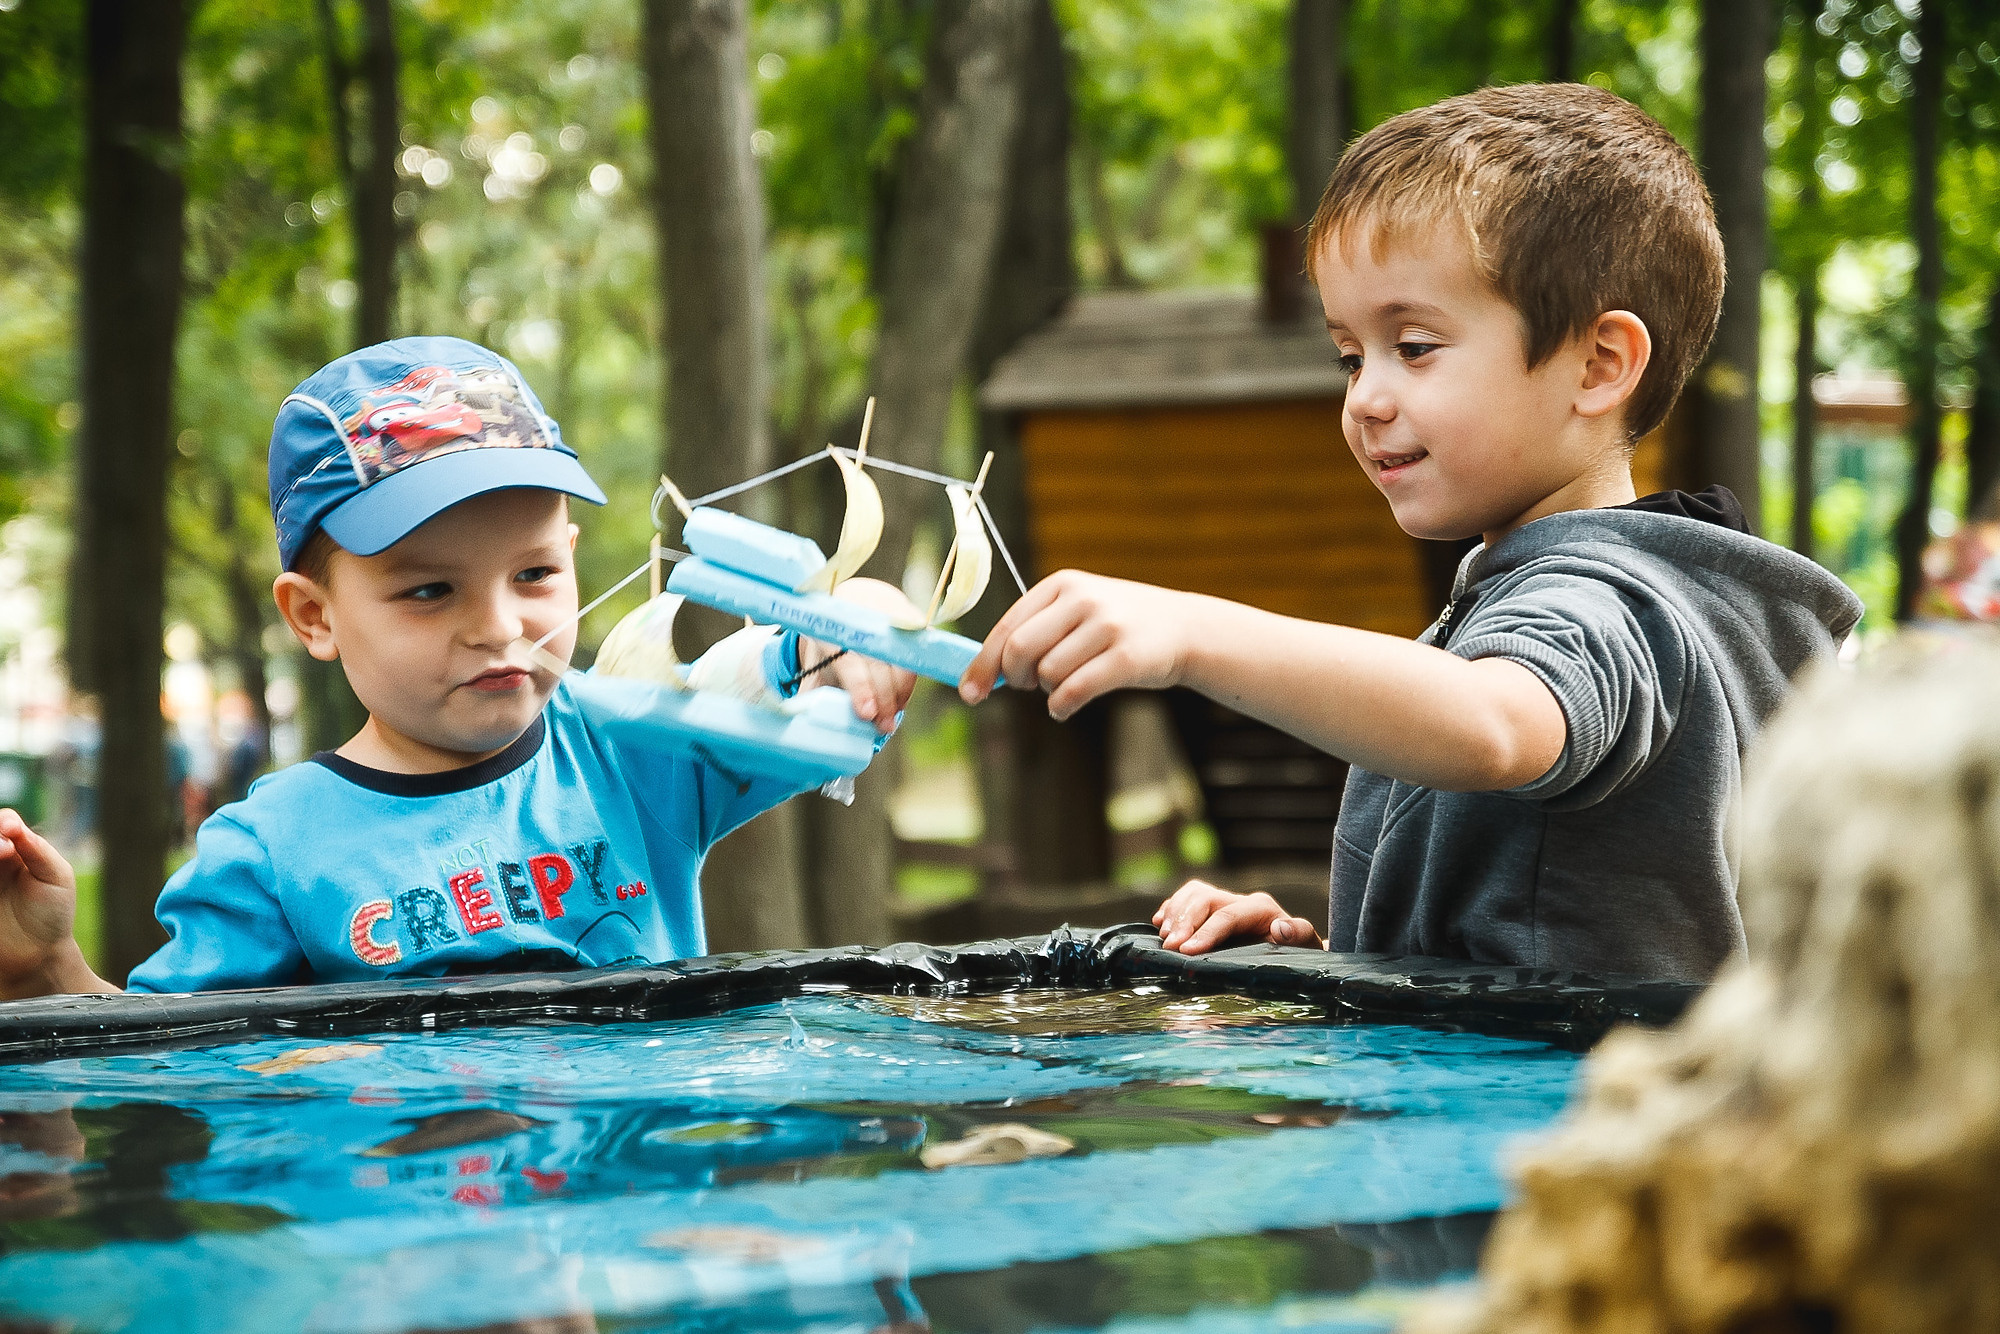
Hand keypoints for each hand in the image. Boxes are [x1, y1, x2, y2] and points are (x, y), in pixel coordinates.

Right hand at [0, 808, 95, 998]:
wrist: (37, 956)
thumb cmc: (52, 914)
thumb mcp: (56, 876)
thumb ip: (37, 848)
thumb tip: (12, 825)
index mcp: (17, 849)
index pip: (3, 822)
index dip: (3, 823)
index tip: (10, 835)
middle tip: (4, 850)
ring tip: (1, 857)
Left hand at [812, 578, 919, 732]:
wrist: (844, 609)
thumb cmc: (827, 646)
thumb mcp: (811, 663)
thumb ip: (809, 692)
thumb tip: (804, 722)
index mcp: (829, 627)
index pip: (848, 660)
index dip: (860, 688)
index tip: (868, 714)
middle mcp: (860, 615)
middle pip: (881, 663)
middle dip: (885, 700)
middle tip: (884, 726)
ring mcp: (888, 613)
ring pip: (903, 660)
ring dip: (901, 693)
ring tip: (891, 715)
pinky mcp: (908, 616)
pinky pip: (916, 652)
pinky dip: (910, 680)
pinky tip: (900, 697)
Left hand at [960, 571, 1199, 719]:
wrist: (1185, 628)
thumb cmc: (1119, 626)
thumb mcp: (1078, 610)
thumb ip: (1035, 631)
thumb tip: (982, 672)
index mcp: (1062, 585)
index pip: (1007, 627)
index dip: (983, 663)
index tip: (969, 692)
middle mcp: (1082, 599)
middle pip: (1020, 650)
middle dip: (1015, 678)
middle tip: (1028, 685)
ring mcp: (1106, 626)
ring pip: (1048, 674)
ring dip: (1047, 691)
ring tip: (1066, 685)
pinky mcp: (1126, 657)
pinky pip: (1074, 691)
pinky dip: (1061, 707)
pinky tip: (1064, 707)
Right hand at [1151, 878, 1322, 955]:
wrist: (1295, 954)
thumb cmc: (1298, 955)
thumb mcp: (1306, 948)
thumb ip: (1300, 935)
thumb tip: (1280, 928)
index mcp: (1262, 909)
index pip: (1227, 915)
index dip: (1205, 932)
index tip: (1186, 951)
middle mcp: (1242, 900)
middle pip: (1205, 898)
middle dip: (1185, 922)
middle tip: (1171, 947)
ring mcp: (1226, 902)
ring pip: (1193, 893)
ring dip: (1175, 913)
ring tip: (1165, 938)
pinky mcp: (1213, 909)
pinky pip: (1187, 897)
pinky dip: (1171, 908)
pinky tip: (1160, 924)